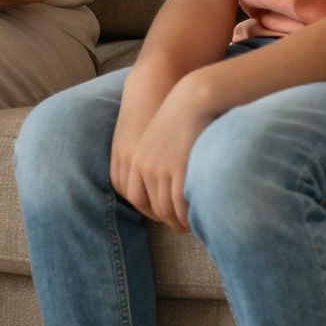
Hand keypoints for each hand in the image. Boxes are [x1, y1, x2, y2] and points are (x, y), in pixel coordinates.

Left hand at [116, 78, 214, 232]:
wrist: (190, 98)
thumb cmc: (174, 116)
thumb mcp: (150, 137)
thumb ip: (148, 158)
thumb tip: (156, 180)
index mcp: (130, 159)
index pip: (134, 197)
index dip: (149, 211)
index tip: (163, 216)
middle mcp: (140, 167)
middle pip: (150, 208)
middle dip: (165, 220)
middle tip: (179, 227)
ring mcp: (158, 170)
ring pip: (165, 210)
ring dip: (178, 222)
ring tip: (190, 226)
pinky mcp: (177, 171)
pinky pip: (180, 205)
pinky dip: (187, 216)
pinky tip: (196, 217)